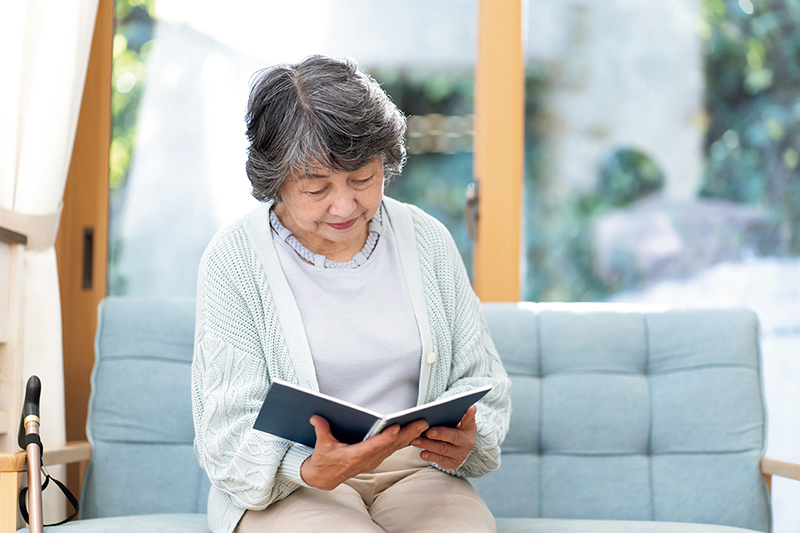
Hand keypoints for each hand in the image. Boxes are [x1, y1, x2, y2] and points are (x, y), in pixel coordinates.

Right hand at [300, 416, 428, 490]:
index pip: (373, 445)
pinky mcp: (376, 458)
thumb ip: (321, 430)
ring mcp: (373, 460)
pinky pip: (394, 448)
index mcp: (355, 456)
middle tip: (422, 423)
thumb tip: (316, 417)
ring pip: (396, 447)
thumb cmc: (324, 461)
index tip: (396, 427)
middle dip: (408, 433)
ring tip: (423, 424)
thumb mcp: (321, 446)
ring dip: (410, 436)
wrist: (325, 477)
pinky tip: (415, 432)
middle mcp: (367, 459)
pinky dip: (405, 440)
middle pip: (391, 445)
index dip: (385, 437)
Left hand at [410, 404, 476, 469]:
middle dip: (440, 434)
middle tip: (428, 431)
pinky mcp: (452, 463)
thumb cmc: (453, 428)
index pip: (469, 419)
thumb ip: (459, 413)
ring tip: (416, 440)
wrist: (456, 446)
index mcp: (469, 427)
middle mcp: (467, 442)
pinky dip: (431, 456)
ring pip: (443, 450)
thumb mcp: (458, 420)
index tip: (468, 408)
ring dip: (428, 445)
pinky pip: (440, 460)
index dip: (469, 415)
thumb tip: (469, 407)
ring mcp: (460, 454)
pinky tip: (422, 453)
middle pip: (454, 437)